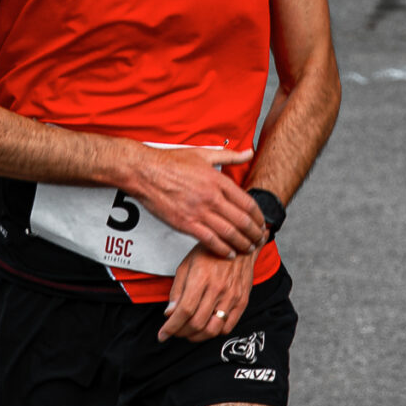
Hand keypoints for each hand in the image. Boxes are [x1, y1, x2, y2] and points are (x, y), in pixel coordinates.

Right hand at [116, 143, 266, 258]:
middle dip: (255, 234)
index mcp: (218, 180)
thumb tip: (249, 152)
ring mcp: (199, 211)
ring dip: (242, 244)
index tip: (261, 223)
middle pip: (242, 221)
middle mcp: (212, 197)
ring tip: (248, 249)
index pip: (248, 203)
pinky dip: (222, 249)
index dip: (258, 217)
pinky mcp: (185, 223)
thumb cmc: (170, 162)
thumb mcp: (203, 154)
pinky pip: (210, 240)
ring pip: (229, 233)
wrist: (144, 172)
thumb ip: (229, 156)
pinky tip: (228, 253)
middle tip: (259, 240)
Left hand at [158, 247, 256, 342]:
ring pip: (213, 329)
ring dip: (197, 337)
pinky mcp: (242, 301)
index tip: (162, 335)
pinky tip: (206, 327)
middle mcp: (218, 289)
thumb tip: (169, 313)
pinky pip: (228, 326)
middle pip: (197, 323)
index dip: (171, 327)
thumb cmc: (209, 253)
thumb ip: (177, 290)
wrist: (238, 244)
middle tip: (175, 331)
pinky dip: (214, 332)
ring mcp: (232, 297)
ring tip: (189, 333)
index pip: (184, 311)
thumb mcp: (186, 265)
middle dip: (181, 333)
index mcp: (201, 278)